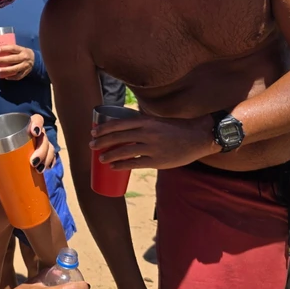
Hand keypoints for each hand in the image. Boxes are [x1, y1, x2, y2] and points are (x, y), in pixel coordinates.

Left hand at [0, 44, 34, 80]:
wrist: (35, 59)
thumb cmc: (23, 53)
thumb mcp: (20, 49)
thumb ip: (11, 48)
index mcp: (22, 50)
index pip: (13, 48)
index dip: (5, 48)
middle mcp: (24, 58)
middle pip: (13, 59)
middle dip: (4, 60)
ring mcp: (25, 66)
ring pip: (15, 69)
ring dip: (6, 70)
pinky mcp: (25, 72)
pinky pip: (18, 76)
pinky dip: (11, 77)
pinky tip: (6, 77)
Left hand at [27, 115, 55, 170]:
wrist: (1, 158)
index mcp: (25, 125)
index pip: (37, 119)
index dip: (37, 124)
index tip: (35, 133)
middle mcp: (36, 133)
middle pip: (44, 138)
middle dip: (41, 150)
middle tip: (33, 162)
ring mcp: (41, 143)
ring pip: (49, 148)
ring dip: (46, 158)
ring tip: (39, 169)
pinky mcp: (44, 154)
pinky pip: (51, 157)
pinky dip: (50, 162)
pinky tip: (47, 168)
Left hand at [90, 113, 217, 170]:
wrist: (198, 137)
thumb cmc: (176, 128)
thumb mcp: (157, 121)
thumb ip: (142, 124)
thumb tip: (125, 129)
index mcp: (146, 121)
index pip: (118, 123)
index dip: (103, 128)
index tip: (93, 132)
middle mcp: (147, 133)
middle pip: (117, 137)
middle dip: (101, 142)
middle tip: (92, 146)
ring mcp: (152, 147)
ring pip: (124, 151)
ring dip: (109, 155)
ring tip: (100, 159)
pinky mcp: (157, 161)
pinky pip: (134, 164)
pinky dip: (121, 166)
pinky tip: (113, 167)